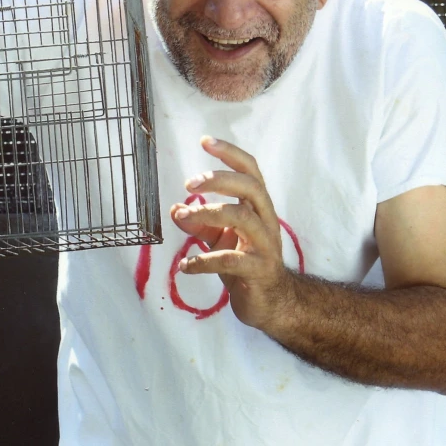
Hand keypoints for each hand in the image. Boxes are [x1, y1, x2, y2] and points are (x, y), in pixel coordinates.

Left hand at [171, 136, 292, 331]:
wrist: (270, 304)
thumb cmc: (245, 264)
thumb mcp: (219, 240)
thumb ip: (199, 224)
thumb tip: (175, 209)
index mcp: (258, 208)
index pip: (250, 171)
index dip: (230, 154)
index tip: (205, 141)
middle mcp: (266, 221)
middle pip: (250, 187)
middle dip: (220, 179)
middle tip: (190, 183)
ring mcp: (265, 245)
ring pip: (241, 218)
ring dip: (208, 213)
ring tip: (183, 216)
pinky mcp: (258, 270)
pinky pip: (230, 260)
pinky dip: (204, 260)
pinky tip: (185, 265)